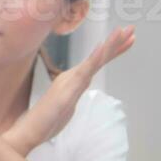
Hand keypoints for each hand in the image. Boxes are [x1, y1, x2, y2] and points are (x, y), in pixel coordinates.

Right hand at [7, 26, 135, 151]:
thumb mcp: (63, 109)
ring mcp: (70, 81)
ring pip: (95, 60)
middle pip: (99, 58)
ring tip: (123, 31)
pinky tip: (104, 47)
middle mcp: (72, 76)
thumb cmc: (44, 122)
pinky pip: (85, 70)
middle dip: (116, 43)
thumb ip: (69, 100)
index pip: (97, 64)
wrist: (28, 131)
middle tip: (132, 29)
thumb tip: (72, 96)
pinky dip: (96, 57)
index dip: (112, 51)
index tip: (126, 40)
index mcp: (73, 81)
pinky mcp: (68, 88)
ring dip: (110, 45)